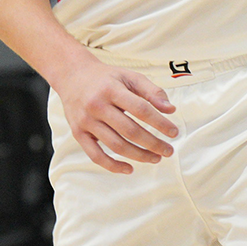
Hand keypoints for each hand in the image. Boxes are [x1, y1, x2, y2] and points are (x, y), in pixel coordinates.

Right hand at [51, 59, 179, 174]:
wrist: (72, 76)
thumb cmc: (106, 78)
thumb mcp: (129, 76)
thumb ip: (151, 91)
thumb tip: (170, 110)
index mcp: (111, 89)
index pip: (140, 109)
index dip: (160, 123)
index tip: (174, 132)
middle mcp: (96, 106)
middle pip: (130, 131)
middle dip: (153, 143)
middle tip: (168, 151)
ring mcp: (86, 122)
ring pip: (116, 145)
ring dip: (139, 155)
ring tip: (155, 158)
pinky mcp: (78, 134)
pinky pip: (96, 156)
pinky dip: (113, 166)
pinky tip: (130, 169)